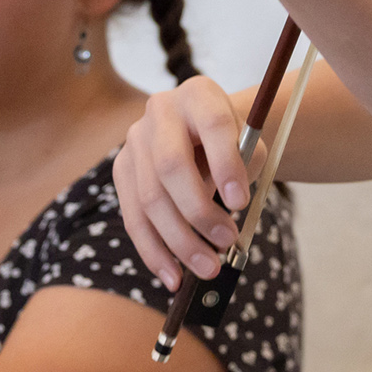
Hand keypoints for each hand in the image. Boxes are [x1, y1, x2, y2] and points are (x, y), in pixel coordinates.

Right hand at [114, 77, 265, 290]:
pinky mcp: (122, 171)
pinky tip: (173, 276)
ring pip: (149, 198)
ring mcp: (135, 141)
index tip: (241, 203)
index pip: (213, 125)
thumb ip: (245, 167)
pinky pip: (133, 218)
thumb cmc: (234, 142)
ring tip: (208, 268)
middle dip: (199, 211)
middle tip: (226, 242)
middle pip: (171, 166)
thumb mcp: (250, 144)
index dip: (226, 164)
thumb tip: (227, 212)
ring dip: (179, 241)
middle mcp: (160, 111)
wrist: (206, 133)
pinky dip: (154, 252)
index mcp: (199, 94)